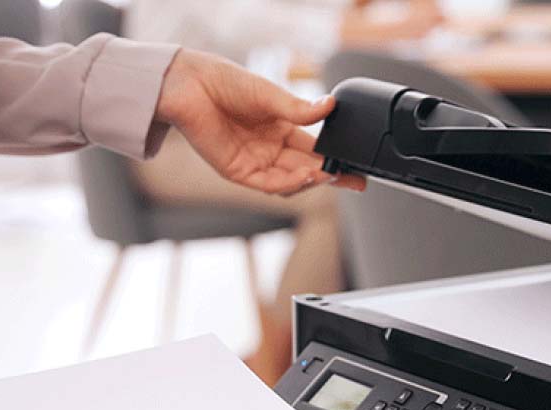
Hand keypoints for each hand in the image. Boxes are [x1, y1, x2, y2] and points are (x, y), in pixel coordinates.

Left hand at [156, 49, 365, 195]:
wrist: (193, 87)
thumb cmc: (227, 84)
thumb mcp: (271, 95)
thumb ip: (300, 109)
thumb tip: (330, 107)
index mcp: (282, 128)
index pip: (315, 150)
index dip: (336, 160)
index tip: (357, 168)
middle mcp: (271, 148)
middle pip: (307, 170)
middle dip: (332, 178)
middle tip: (355, 181)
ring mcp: (255, 162)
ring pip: (290, 182)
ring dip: (311, 181)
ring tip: (328, 174)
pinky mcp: (239, 171)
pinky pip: (268, 184)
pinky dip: (289, 183)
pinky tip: (305, 175)